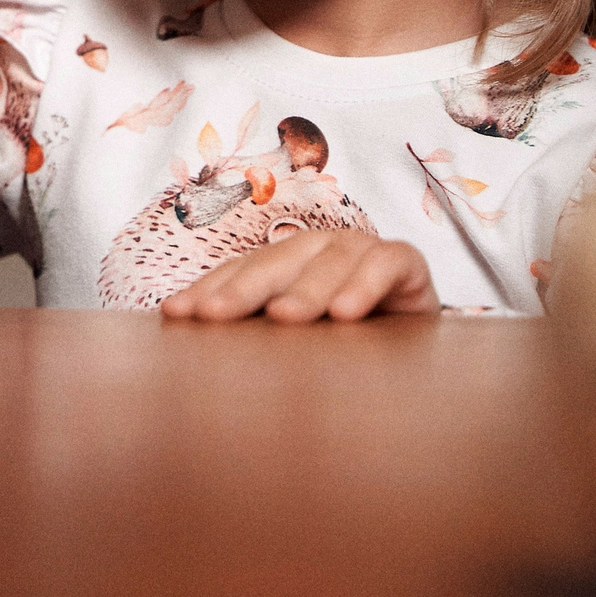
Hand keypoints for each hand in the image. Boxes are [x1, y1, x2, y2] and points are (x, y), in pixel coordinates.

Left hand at [158, 231, 438, 322]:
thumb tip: (197, 348)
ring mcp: (359, 249)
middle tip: (214, 316)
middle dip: (242, 290)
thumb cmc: (348, 339)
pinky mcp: (404, 260)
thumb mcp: (300, 340)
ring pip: (327, 263)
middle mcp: (317, 248)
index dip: (208, 291)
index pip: (239, 272)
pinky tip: (346, 313)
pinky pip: (384, 266)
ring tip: (283, 319)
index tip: (176, 314)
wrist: (419, 337)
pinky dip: (364, 286)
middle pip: (274, 263)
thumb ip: (259, 338)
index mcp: (284, 262)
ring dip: (305, 291)